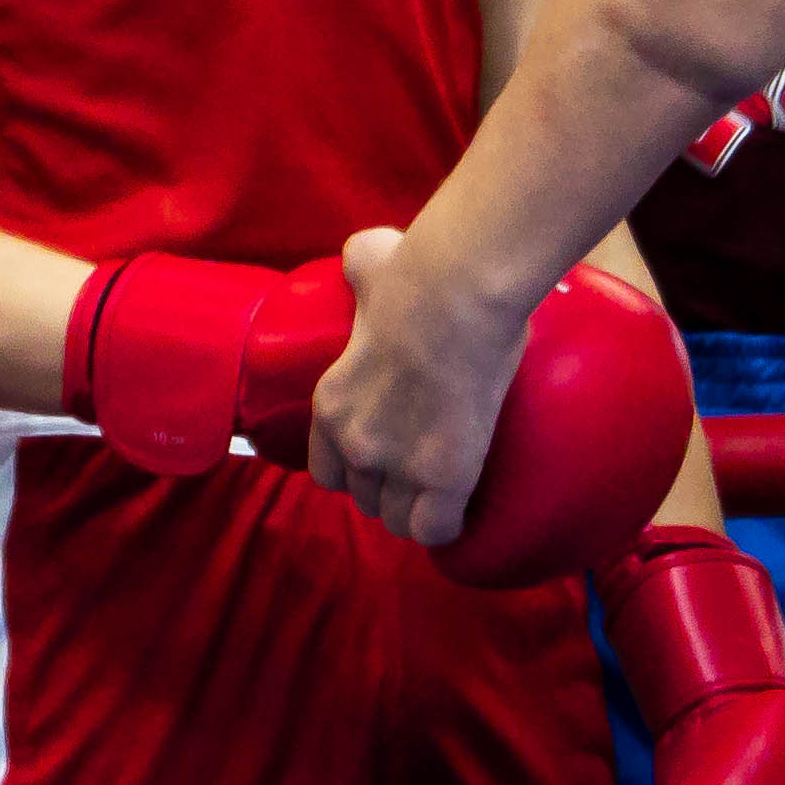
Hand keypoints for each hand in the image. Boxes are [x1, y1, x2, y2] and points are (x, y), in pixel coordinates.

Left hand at [308, 223, 529, 553]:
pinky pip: (436, 530)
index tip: (380, 456)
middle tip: (417, 466)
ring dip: (416, 508)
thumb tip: (364, 255)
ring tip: (440, 491)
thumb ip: (359, 267)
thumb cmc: (414, 272)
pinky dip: (447, 524)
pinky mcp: (445, 477)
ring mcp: (398, 466)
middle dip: (387, 488)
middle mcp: (355, 444)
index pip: (326, 471)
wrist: (455, 294)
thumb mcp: (368, 266)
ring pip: (399, 519)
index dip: (354, 468)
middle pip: (364, 498)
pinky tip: (459, 505)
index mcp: (331, 404)